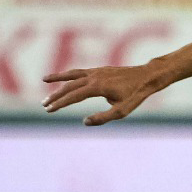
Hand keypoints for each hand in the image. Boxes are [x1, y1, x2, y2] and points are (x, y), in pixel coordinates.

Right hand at [42, 64, 161, 124]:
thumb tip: (84, 122)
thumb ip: (103, 117)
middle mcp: (94, 76)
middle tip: (44, 105)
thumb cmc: (136, 95)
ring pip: (72, 75)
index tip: (49, 110)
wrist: (147, 76)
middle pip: (69, 86)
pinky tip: (64, 78)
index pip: (73, 96)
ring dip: (58, 79)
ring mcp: (96, 71)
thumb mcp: (122, 111)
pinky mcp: (100, 69)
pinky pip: (80, 71)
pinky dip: (69, 74)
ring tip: (44, 81)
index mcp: (98, 87)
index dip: (60, 104)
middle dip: (56, 96)